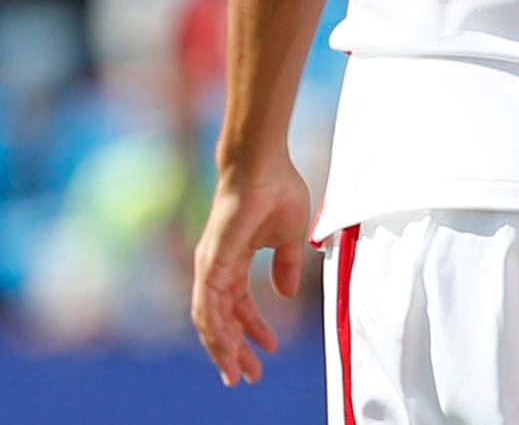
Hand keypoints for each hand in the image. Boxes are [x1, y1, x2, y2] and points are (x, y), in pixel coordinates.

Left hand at [191, 162, 311, 385]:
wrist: (262, 165)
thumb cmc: (277, 190)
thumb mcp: (289, 237)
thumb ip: (285, 266)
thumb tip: (286, 293)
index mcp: (234, 263)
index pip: (238, 307)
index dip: (253, 330)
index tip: (269, 349)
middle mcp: (216, 270)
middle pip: (221, 321)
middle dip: (235, 350)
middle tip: (248, 376)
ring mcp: (209, 268)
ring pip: (209, 321)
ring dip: (223, 349)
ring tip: (237, 372)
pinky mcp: (209, 264)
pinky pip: (206, 307)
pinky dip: (214, 331)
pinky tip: (226, 348)